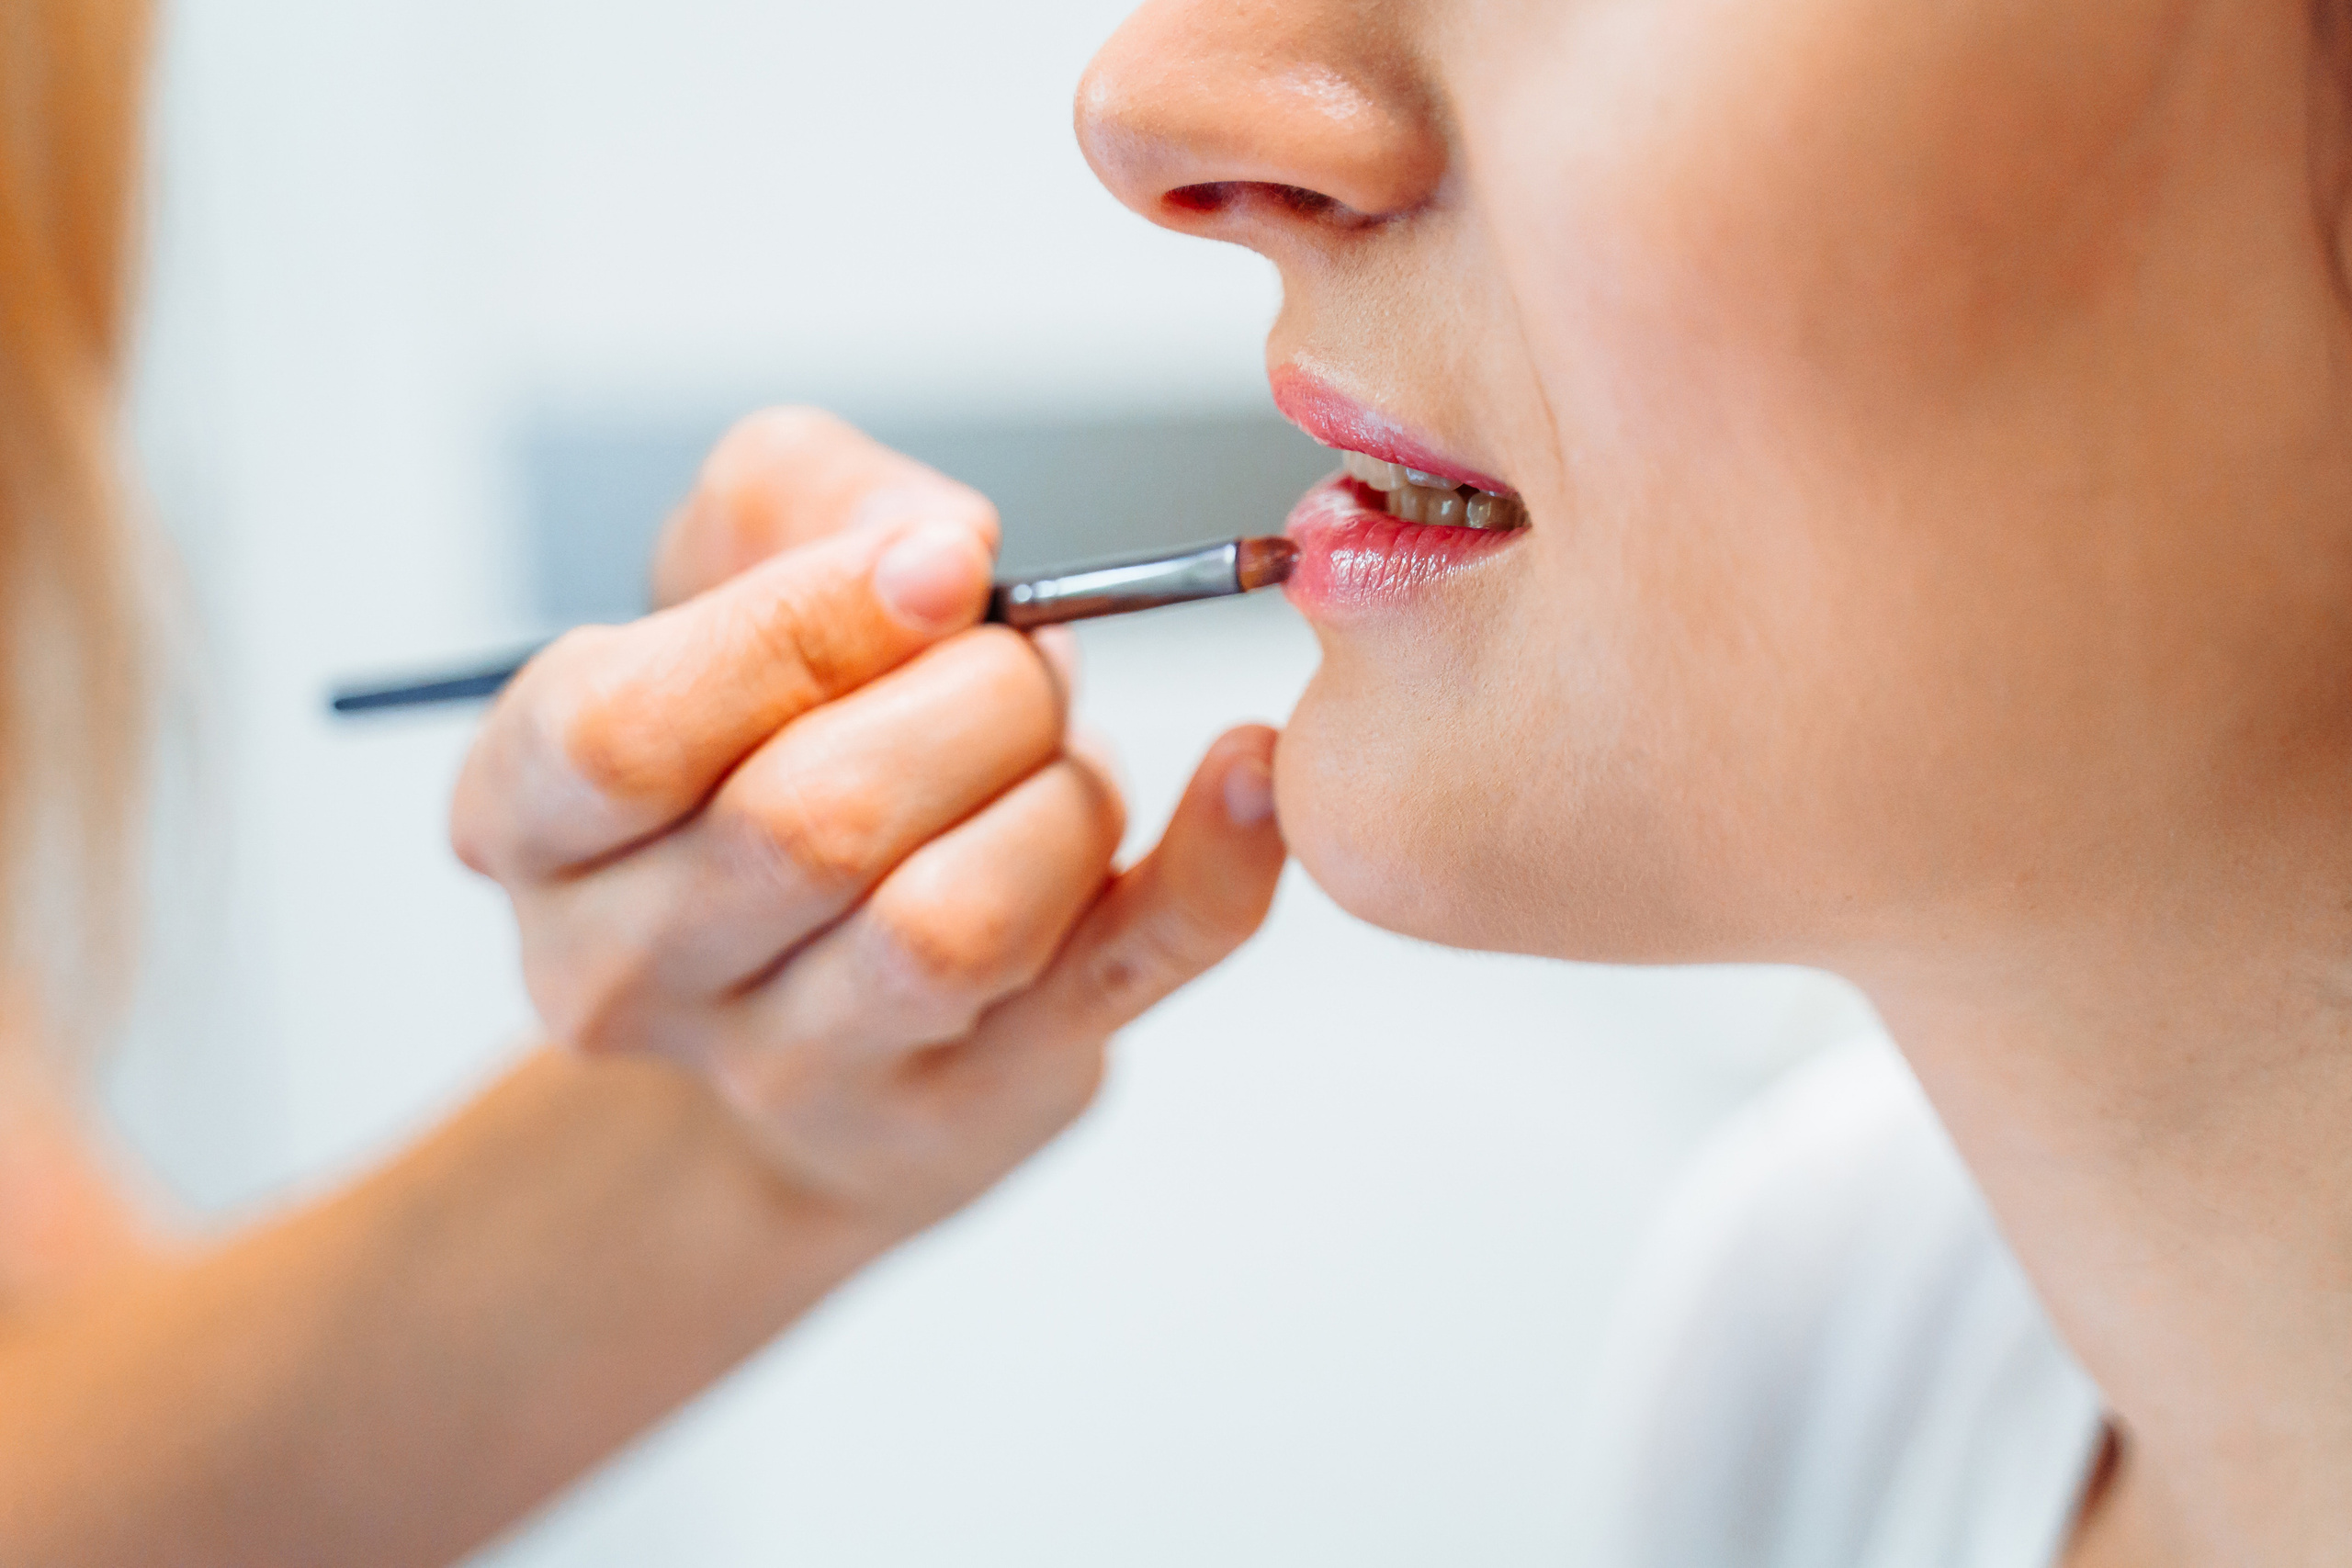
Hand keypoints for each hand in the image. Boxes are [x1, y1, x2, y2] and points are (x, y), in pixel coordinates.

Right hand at [450, 409, 1286, 1241]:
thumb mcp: (722, 577)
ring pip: (952, 924)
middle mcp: (627, 969)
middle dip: (969, 697)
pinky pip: (1115, 981)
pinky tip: (1247, 775)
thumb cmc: (760, 745)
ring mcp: (794, 1067)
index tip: (944, 563)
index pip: (623, 733)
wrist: (805, 1006)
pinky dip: (1210, 867)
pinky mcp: (969, 1107)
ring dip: (1053, 788)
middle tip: (1018, 658)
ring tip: (1055, 751)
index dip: (803, 624)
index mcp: (529, 819)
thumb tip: (943, 549)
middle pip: (811, 823)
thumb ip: (799, 502)